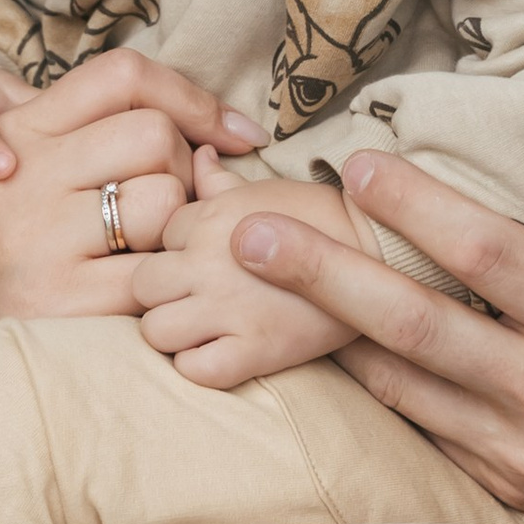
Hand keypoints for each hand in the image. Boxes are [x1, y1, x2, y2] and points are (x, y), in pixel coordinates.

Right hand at [0, 45, 260, 317]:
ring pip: (164, 200)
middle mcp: (22, 174)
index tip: (231, 134)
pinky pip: (155, 275)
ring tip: (148, 252)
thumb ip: (103, 136)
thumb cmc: (12, 250)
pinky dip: (165, 285)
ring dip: (176, 232)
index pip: (121, 75)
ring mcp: (38, 238)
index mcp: (19, 132)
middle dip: (181, 172)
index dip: (190, 98)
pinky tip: (144, 294)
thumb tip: (231, 130)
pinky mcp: (58, 300)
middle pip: (154, 133)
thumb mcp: (35, 175)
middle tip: (166, 210)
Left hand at [132, 154, 361, 389]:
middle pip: (143, 284)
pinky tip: (221, 353)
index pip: (159, 237)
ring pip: (156, 331)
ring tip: (204, 328)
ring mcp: (229, 308)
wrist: (380, 256)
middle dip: (162, 293)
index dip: (178, 251)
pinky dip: (200, 366)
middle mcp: (209, 261)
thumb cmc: (321, 219)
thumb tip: (198, 154)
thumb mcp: (266, 190)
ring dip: (174, 333)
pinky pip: (193, 369)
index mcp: (211, 217)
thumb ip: (221, 180)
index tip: (207, 260)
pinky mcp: (254, 351)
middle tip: (194, 298)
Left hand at [227, 147, 523, 523]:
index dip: (418, 209)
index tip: (359, 165)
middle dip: (324, 278)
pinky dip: (373, 386)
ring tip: (256, 283)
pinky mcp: (515, 487)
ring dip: (327, 333)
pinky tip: (324, 343)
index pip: (489, 258)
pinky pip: (424, 431)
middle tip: (247, 235)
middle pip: (416, 328)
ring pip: (404, 387)